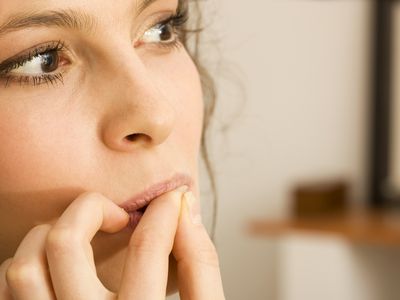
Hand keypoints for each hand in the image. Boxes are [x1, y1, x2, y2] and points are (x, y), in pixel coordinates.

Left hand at [0, 189, 224, 298]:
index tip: (172, 199)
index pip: (148, 247)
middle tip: (118, 216)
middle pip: (66, 242)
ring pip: (25, 265)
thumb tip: (185, 212)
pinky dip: (29, 263)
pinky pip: (9, 289)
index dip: (166, 211)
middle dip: (93, 207)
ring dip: (52, 233)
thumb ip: (200, 265)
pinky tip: (58, 264)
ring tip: (84, 235)